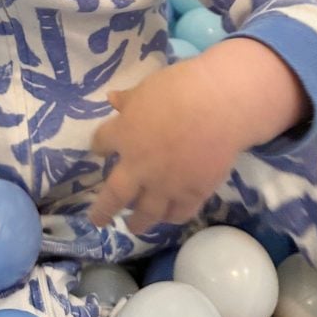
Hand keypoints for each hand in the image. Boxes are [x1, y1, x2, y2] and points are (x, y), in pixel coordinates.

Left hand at [88, 58, 248, 232]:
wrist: (218, 107)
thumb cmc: (179, 89)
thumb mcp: (147, 89)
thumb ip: (129, 100)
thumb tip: (112, 98)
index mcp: (123, 135)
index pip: (102, 143)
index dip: (100, 146)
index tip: (100, 148)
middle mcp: (138, 166)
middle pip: (114, 195)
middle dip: (103, 210)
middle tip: (97, 220)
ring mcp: (164, 184)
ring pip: (145, 213)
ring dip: (137, 222)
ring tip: (134, 227)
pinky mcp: (192, 193)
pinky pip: (178, 213)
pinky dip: (171, 216)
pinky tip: (168, 216)